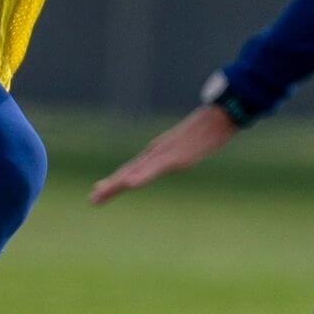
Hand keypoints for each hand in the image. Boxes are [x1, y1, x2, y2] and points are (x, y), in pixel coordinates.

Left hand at [90, 105, 239, 204]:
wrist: (221, 113)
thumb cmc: (209, 127)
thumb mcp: (192, 143)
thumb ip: (182, 150)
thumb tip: (180, 156)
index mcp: (160, 151)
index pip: (133, 167)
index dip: (116, 179)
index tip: (99, 189)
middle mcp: (158, 152)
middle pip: (130, 170)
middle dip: (111, 186)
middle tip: (92, 199)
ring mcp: (166, 154)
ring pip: (137, 171)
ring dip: (118, 182)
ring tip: (101, 193)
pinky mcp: (177, 157)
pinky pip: (155, 169)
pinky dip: (141, 176)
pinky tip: (129, 184)